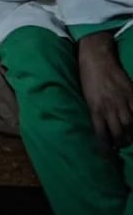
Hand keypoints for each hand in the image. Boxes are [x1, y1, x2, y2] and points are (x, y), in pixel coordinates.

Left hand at [78, 32, 132, 149]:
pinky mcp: (132, 93)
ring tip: (128, 138)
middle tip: (119, 146)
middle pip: (118, 132)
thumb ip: (95, 111)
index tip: (106, 156)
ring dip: (130, 134)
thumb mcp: (86, 97)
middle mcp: (109, 107)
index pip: (101, 134)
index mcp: (95, 109)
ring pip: (130, 124)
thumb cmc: (87, 77)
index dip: (105, 147)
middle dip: (119, 142)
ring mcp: (122, 100)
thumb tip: (100, 125)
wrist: (97, 58)